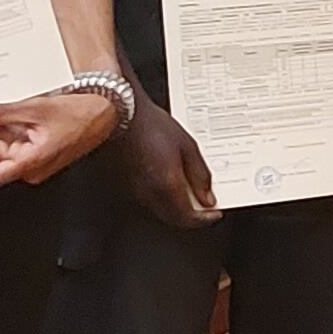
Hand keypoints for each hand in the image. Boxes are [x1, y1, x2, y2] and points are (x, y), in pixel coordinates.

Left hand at [0, 81, 124, 188]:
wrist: (104, 111)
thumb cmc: (79, 114)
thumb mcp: (34, 108)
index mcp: (33, 163)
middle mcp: (33, 168)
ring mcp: (35, 162)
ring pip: (3, 150)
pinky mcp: (37, 153)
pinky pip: (14, 145)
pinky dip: (6, 130)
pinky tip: (7, 115)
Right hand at [125, 94, 221, 226]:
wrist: (119, 114)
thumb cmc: (149, 124)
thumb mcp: (187, 146)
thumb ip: (200, 175)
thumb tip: (207, 197)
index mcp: (167, 185)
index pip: (188, 218)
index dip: (204, 219)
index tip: (213, 213)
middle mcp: (148, 193)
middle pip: (173, 218)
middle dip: (191, 215)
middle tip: (203, 203)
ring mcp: (133, 190)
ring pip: (159, 210)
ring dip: (176, 207)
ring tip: (188, 188)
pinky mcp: (123, 184)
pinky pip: (146, 199)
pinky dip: (161, 197)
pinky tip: (168, 181)